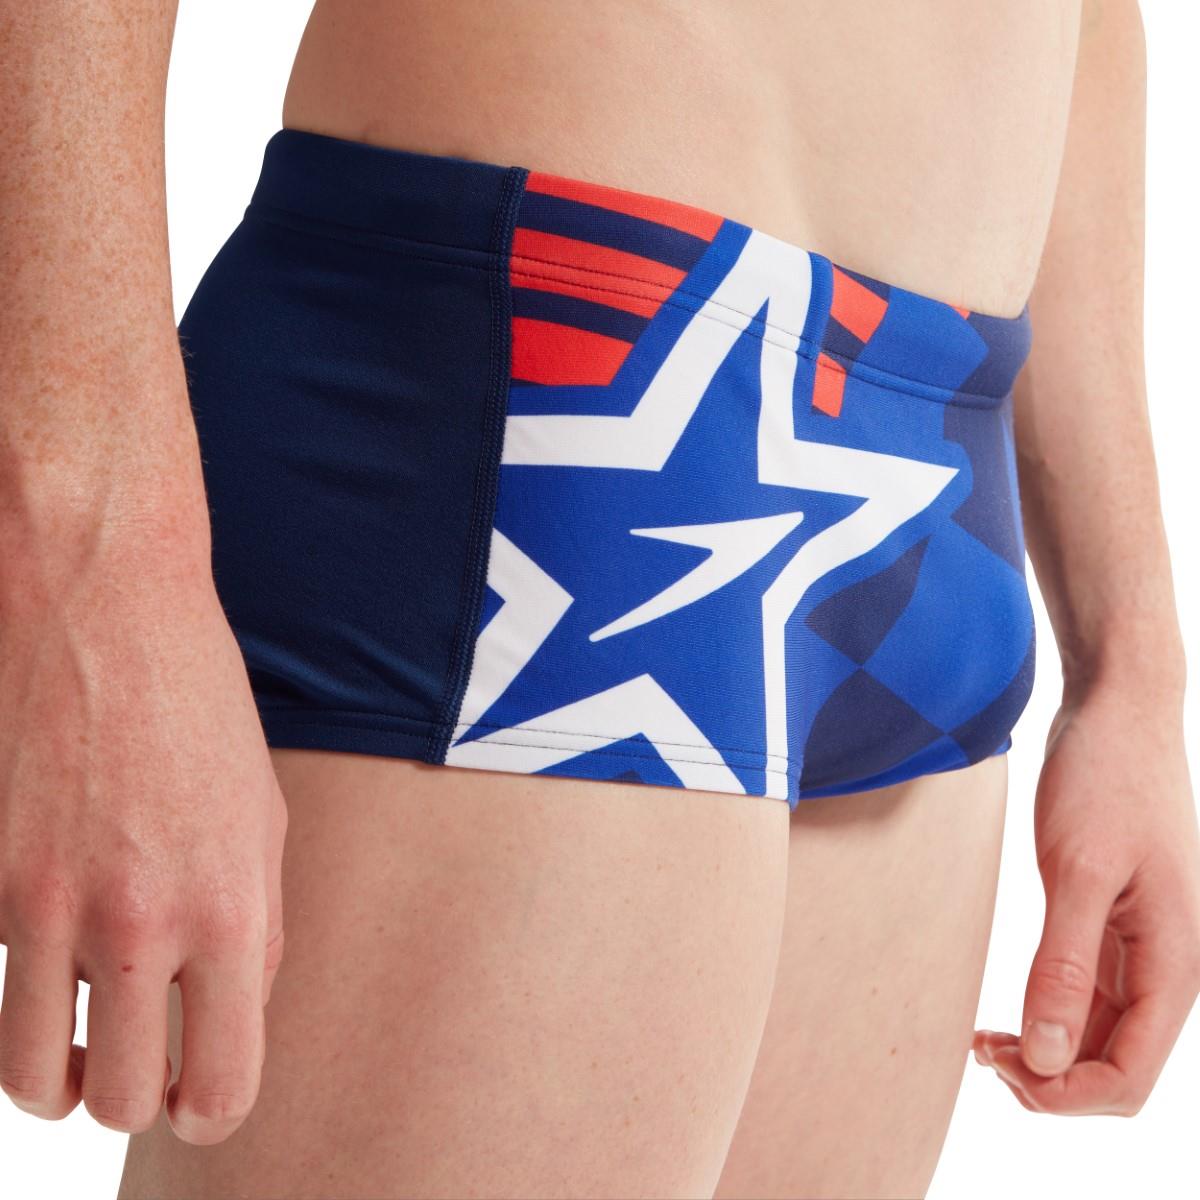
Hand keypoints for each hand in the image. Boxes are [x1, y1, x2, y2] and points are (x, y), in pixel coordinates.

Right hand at [0, 532, 286, 1143]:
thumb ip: (255, 929)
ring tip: (86, 1034)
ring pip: (33, 1077)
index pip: (222, 1086)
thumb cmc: (199, 711)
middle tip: (142, 1062)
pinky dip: (31, 976)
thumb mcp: (263, 819)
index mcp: (232, 911)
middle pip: (119, 1103)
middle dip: (134, 1097)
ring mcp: (48, 906)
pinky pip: (6, 979)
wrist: (106, 608)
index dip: (212, 1110)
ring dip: (63, 1073)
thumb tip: (226, 1017)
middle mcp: (139, 923)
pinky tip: (59, 923)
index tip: (199, 1098)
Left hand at [973, 680, 1199, 1113]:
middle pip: (1115, 1065)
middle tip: (983, 1055)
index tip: (1004, 1073)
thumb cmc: (1106, 780)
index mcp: (1173, 963)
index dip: (1068, 1096)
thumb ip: (1065, 965)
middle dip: (1053, 1080)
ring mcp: (1138, 945)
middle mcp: (1163, 965)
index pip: (1130, 1075)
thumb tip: (1049, 1058)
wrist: (1117, 712)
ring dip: (1047, 1052)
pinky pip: (1085, 995)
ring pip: (1097, 1034)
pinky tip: (1003, 1015)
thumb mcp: (1079, 871)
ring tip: (983, 1043)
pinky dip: (1046, 1014)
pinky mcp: (1109, 922)